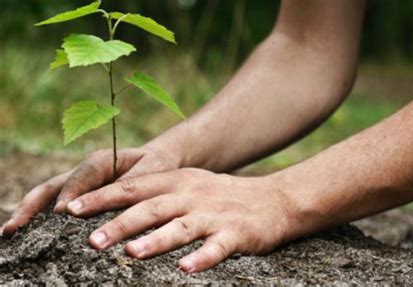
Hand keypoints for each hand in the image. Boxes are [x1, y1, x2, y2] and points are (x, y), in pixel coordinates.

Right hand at [1, 147, 179, 235]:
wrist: (158, 161)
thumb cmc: (156, 166)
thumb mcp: (152, 171)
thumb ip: (132, 184)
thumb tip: (110, 203)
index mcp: (103, 160)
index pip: (82, 177)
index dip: (71, 195)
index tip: (62, 214)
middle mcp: (84, 171)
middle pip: (53, 186)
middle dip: (33, 206)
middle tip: (16, 227)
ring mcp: (78, 183)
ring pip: (47, 194)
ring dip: (28, 212)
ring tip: (10, 232)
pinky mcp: (78, 194)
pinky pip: (54, 203)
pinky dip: (38, 217)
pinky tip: (26, 233)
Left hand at [67, 168, 291, 271]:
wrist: (273, 200)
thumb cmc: (221, 196)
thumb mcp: (189, 185)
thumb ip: (157, 194)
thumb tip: (113, 211)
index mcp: (178, 181)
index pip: (134, 187)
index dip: (102, 197)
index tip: (71, 209)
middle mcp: (193, 195)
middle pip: (152, 207)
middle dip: (120, 222)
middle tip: (92, 240)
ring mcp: (214, 215)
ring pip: (181, 227)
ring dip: (156, 240)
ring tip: (132, 253)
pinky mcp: (236, 234)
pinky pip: (217, 247)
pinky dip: (202, 258)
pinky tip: (186, 270)